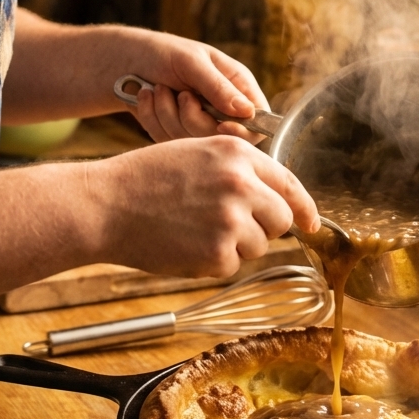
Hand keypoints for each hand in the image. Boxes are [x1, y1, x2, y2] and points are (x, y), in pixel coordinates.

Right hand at [87, 136, 319, 277]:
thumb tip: (276, 200)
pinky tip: (184, 244)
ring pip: (258, 245)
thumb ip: (238, 170)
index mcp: (237, 153)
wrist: (107, 204)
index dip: (304, 207)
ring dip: (234, 245)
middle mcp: (242, 184)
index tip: (312, 223)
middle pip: (280, 219)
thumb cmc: (146, 178)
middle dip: (263, 227)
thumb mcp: (197, 153)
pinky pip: (232, 264)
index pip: (289, 183)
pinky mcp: (220, 254)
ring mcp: (233, 220)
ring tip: (193, 229)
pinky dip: (212, 261)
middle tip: (229, 227)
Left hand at [118, 29, 268, 142]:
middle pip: (222, 138)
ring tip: (159, 90)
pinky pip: (167, 142)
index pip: (257, 120)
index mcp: (236, 86)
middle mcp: (221, 109)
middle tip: (181, 94)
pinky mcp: (174, 135)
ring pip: (192, 142)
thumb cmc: (161, 52)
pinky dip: (153, 119)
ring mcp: (197, 124)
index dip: (243, 130)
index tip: (220, 125)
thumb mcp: (191, 62)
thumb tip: (247, 111)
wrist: (124, 60)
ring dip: (168, 114)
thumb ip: (218, 87)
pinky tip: (148, 99)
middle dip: (193, 118)